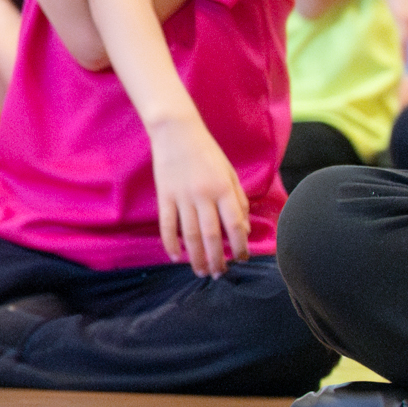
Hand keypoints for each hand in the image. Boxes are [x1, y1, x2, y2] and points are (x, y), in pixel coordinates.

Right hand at [146, 115, 251, 276]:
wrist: (176, 132)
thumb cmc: (207, 152)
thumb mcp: (229, 172)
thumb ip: (238, 199)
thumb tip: (243, 227)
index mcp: (224, 189)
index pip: (235, 225)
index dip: (240, 245)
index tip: (241, 259)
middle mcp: (204, 195)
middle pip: (212, 235)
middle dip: (217, 259)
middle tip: (219, 274)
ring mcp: (182, 197)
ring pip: (190, 234)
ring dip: (196, 256)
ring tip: (200, 272)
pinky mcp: (164, 196)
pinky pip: (167, 224)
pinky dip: (170, 243)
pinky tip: (175, 256)